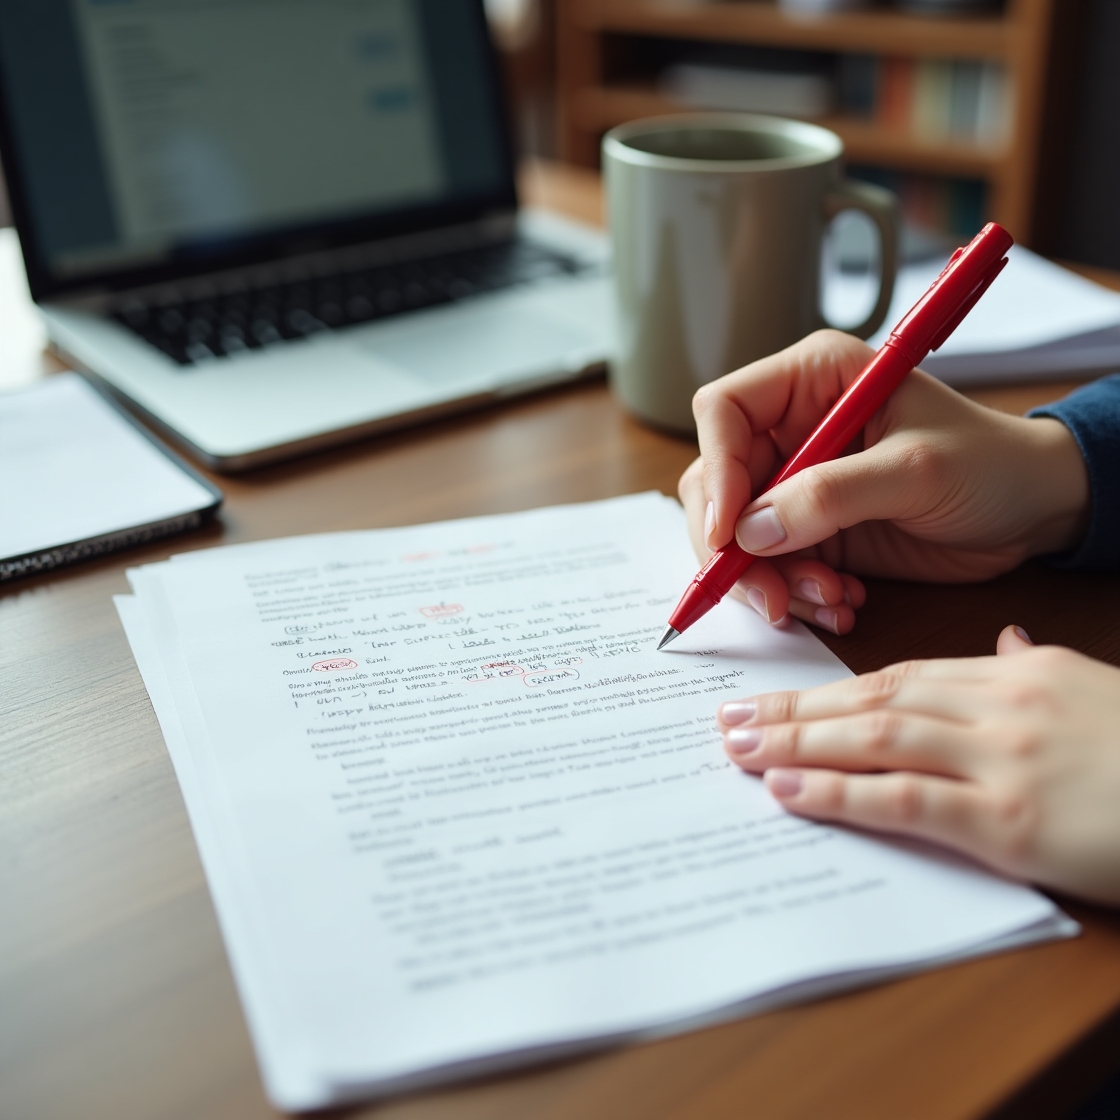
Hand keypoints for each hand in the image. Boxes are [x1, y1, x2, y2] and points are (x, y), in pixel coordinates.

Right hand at [679, 330, 1089, 633]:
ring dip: (769, 581)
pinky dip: (795, 595)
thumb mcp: (914, 471)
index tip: (729, 532)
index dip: (717, 470)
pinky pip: (770, 568)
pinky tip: (842, 602)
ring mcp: (796, 483)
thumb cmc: (991, 463)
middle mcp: (792, 428)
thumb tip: (748, 532)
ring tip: (828, 599)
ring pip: (735, 537)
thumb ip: (829, 496)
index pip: (724, 411)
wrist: (1034, 510)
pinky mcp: (810, 529)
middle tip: (768, 595)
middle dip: (733, 547)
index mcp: (812, 381)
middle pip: (716, 483)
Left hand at [717, 625, 1119, 906]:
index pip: (900, 675)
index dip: (829, 687)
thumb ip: (1032, 665)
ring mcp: (1004, 759)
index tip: (775, 695)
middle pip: (873, 698)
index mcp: (1016, 675)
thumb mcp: (1094, 687)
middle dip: (793, 708)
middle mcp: (1000, 706)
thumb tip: (997, 643)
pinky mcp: (1012, 820)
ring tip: (735, 747)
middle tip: (726, 717)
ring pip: (876, 737)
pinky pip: (907, 798)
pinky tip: (788, 789)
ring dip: (796, 741)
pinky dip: (840, 792)